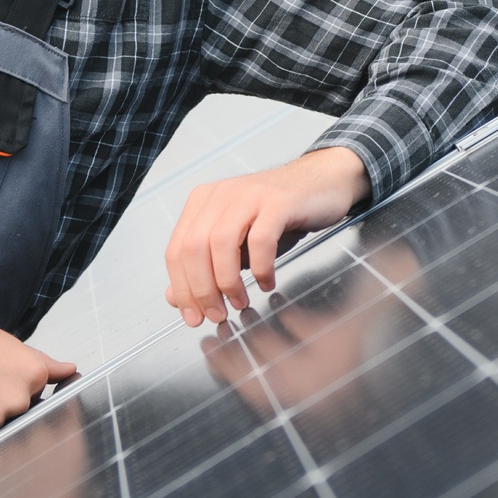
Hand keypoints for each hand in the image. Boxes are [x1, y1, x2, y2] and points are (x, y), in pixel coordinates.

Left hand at [163, 147, 369, 327]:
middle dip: (202, 290)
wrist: (321, 182)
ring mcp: (249, 195)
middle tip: (216, 314)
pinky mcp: (278, 202)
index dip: (181, 288)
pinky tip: (267, 282)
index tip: (192, 316)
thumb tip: (176, 298)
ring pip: (221, 244)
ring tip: (239, 302)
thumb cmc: (278, 215)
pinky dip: (260, 267)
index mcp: (202, 201)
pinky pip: (260, 240)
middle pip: (193, 248)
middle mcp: (221, 194)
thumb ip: (205, 267)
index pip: (176, 250)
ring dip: (227, 282)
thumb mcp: (236, 242)